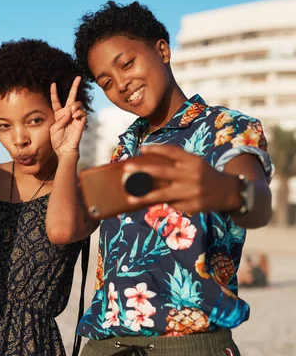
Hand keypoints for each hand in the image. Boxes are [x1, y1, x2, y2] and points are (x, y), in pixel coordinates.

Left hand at [49, 76, 86, 158]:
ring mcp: (75, 116)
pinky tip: (75, 116)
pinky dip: (79, 112)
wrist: (64, 149)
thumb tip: (70, 111)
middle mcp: (67, 113)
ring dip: (75, 106)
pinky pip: (82, 112)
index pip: (56, 100)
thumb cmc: (57, 140)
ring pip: (78, 103)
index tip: (53, 83)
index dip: (54, 92)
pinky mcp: (81, 121)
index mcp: (58, 113)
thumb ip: (60, 118)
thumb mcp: (54, 128)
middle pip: (71, 97)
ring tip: (72, 113)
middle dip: (75, 86)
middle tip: (78, 77)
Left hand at [124, 144, 240, 212]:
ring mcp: (191, 191)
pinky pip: (171, 204)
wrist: (228, 192)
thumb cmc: (204, 174)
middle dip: (143, 171)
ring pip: (163, 194)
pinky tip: (154, 203)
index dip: (156, 149)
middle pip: (163, 172)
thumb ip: (177, 162)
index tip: (141, 149)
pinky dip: (162, 203)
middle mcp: (192, 175)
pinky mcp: (192, 206)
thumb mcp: (195, 163)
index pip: (172, 151)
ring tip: (129, 197)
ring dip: (144, 196)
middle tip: (126, 169)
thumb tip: (148, 162)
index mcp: (193, 161)